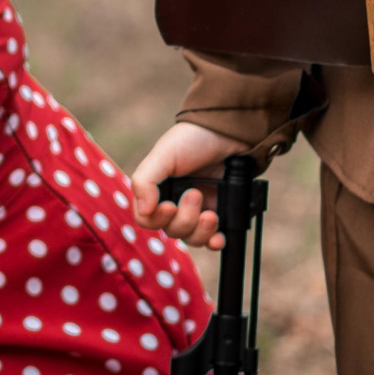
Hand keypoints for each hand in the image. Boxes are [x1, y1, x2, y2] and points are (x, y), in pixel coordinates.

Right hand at [130, 122, 251, 250]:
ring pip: (192, 238)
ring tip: (212, 214)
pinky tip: (219, 236)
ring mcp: (198, 211)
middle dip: (185, 218)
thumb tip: (143, 211)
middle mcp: (175, 203)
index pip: (146, 219)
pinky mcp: (221, 214)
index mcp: (156, 190)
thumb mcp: (164, 155)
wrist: (230, 133)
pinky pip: (213, 239)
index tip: (170, 206)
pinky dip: (215, 241)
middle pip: (171, 231)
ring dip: (200, 231)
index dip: (157, 218)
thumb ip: (145, 180)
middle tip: (196, 194)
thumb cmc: (192, 139)